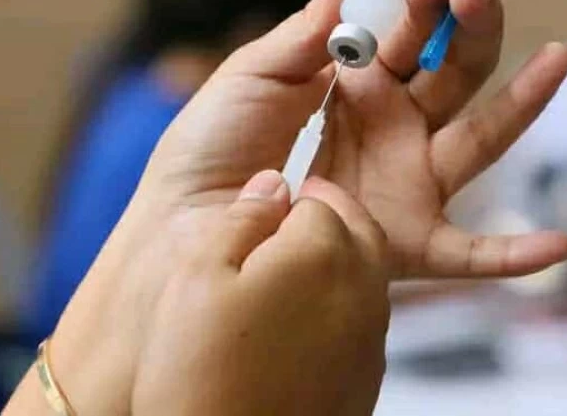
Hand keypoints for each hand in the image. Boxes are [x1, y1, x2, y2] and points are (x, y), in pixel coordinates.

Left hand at [45, 0, 566, 412]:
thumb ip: (314, 22)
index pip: (407, 38)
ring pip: (479, 142)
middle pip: (451, 77)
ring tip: (559, 57)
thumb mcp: (256, 72)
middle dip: (468, 31)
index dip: (421, 4)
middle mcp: (387, 133)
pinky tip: (560, 247)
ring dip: (523, 103)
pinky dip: (515, 257)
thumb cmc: (207, 146)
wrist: (178, 224)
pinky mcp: (400, 243)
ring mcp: (401, 186)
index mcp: (353, 90)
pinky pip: (468, 256)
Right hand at [133, 171, 388, 415]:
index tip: (260, 212)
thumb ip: (241, 217)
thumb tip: (271, 185)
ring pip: (365, 276)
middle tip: (279, 229)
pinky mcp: (366, 381)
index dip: (287, 199)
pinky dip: (333, 311)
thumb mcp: (197, 274)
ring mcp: (369, 341)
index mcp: (321, 254)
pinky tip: (287, 331)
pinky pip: (360, 324)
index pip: (318, 197)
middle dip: (325, 220)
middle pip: (357, 230)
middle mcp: (360, 292)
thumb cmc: (200, 377)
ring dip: (332, 264)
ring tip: (276, 281)